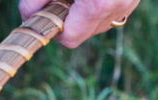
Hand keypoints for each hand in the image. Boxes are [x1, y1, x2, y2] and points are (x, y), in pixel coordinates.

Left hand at [19, 0, 139, 48]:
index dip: (52, 27)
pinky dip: (97, 4)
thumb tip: (27, 17)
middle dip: (67, 17)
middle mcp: (119, 7)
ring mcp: (130, 2)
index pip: (70, 37)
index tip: (42, 12)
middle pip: (84, 32)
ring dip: (82, 11)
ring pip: (99, 22)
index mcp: (99, 4)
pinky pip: (112, 10)